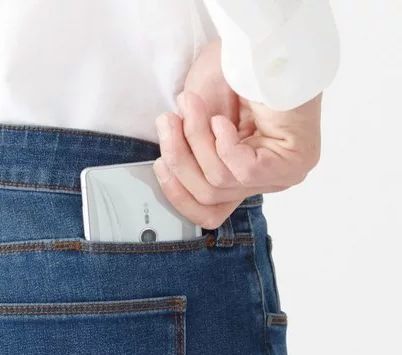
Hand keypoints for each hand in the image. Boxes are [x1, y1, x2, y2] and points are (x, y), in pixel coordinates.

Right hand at [153, 39, 322, 229]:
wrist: (263, 43)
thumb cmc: (234, 75)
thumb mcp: (198, 123)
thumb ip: (189, 156)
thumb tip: (170, 176)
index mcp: (246, 175)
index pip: (210, 212)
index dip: (178, 195)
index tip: (159, 164)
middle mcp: (266, 179)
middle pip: (209, 197)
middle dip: (180, 159)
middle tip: (167, 123)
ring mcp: (283, 174)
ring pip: (220, 183)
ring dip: (198, 141)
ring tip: (192, 107)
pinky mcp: (293, 164)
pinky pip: (244, 172)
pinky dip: (225, 144)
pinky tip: (225, 120)